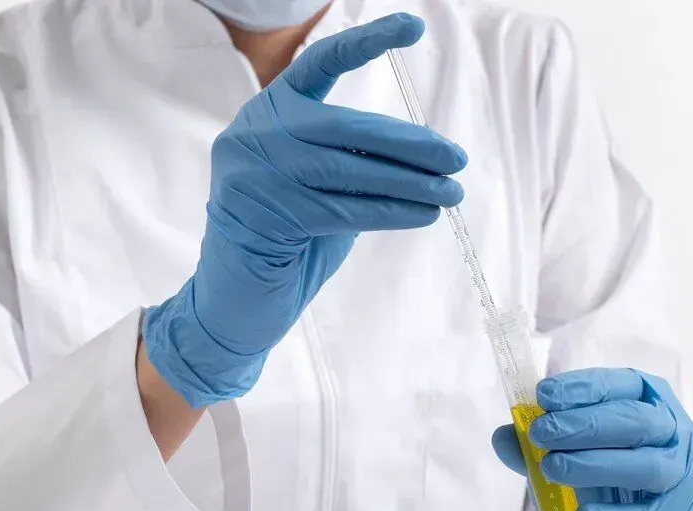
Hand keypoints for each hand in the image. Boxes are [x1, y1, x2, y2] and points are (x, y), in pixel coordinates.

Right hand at [143, 13, 466, 406]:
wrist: (236, 299)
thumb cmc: (287, 240)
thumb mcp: (319, 184)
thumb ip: (352, 158)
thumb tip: (425, 152)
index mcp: (268, 111)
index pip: (320, 62)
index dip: (368, 42)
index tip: (415, 28)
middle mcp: (255, 132)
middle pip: (346, 127)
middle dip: (409, 143)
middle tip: (455, 159)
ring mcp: (254, 171)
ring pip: (349, 171)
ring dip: (409, 183)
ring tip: (450, 193)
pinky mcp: (265, 212)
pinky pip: (344, 209)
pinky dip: (391, 212)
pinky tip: (423, 214)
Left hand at [492, 368, 692, 510]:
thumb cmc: (605, 472)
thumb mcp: (568, 450)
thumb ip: (536, 443)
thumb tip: (502, 437)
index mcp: (647, 400)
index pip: (620, 384)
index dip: (582, 388)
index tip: (542, 395)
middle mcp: (672, 430)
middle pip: (636, 421)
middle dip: (584, 425)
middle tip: (541, 434)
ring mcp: (680, 473)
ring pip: (646, 465)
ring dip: (595, 465)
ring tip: (553, 469)